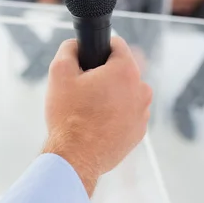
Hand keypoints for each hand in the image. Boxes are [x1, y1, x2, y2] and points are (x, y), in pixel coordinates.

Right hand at [43, 37, 152, 195]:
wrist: (76, 158)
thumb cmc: (68, 117)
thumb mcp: (60, 72)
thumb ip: (69, 49)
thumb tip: (77, 44)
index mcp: (126, 71)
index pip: (116, 45)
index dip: (98, 50)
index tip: (87, 62)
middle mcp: (141, 89)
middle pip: (121, 70)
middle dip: (103, 76)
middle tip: (83, 90)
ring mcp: (143, 112)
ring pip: (125, 93)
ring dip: (110, 96)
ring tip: (88, 110)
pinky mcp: (139, 131)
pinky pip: (127, 113)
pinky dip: (115, 115)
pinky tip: (96, 124)